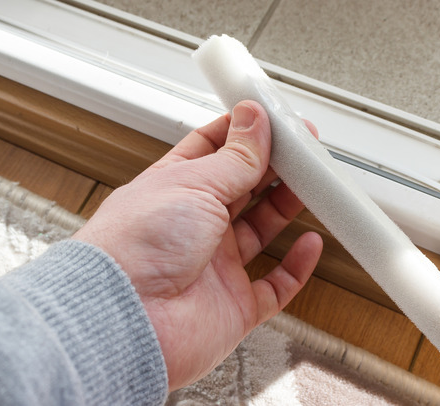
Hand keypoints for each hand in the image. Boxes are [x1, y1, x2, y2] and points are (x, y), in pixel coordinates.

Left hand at [72, 100, 322, 389]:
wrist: (126, 321)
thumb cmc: (134, 248)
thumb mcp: (193, 184)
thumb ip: (234, 157)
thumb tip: (253, 120)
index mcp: (174, 190)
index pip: (212, 151)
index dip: (244, 133)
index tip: (273, 118)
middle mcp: (193, 227)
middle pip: (243, 188)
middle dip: (274, 166)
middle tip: (304, 148)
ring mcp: (214, 267)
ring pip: (262, 231)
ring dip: (287, 207)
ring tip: (314, 184)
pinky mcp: (233, 307)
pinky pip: (275, 286)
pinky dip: (296, 267)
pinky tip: (309, 243)